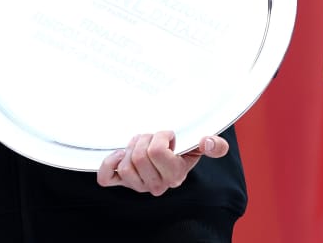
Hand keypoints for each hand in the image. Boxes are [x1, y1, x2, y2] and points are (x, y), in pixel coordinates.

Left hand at [96, 131, 228, 195]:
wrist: (168, 158)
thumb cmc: (182, 151)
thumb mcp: (200, 146)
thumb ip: (215, 145)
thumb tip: (208, 143)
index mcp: (176, 175)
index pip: (157, 151)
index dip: (160, 136)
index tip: (168, 136)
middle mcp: (157, 185)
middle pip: (139, 156)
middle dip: (144, 139)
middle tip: (151, 138)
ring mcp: (138, 185)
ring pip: (125, 165)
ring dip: (130, 148)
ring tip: (140, 144)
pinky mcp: (122, 182)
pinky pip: (107, 178)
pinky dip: (109, 164)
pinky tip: (119, 155)